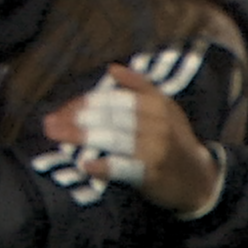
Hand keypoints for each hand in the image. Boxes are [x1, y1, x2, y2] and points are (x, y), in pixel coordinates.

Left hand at [42, 65, 222, 217]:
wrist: (199, 179)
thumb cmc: (175, 140)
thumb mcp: (165, 108)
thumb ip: (139, 86)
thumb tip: (112, 68)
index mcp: (156, 103)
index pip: (111, 99)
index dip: (83, 104)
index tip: (59, 111)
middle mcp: (156, 123)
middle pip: (108, 117)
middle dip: (74, 119)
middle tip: (48, 124)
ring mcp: (155, 149)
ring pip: (112, 138)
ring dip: (81, 137)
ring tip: (57, 137)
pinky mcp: (152, 174)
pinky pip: (124, 167)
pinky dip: (104, 166)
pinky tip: (85, 165)